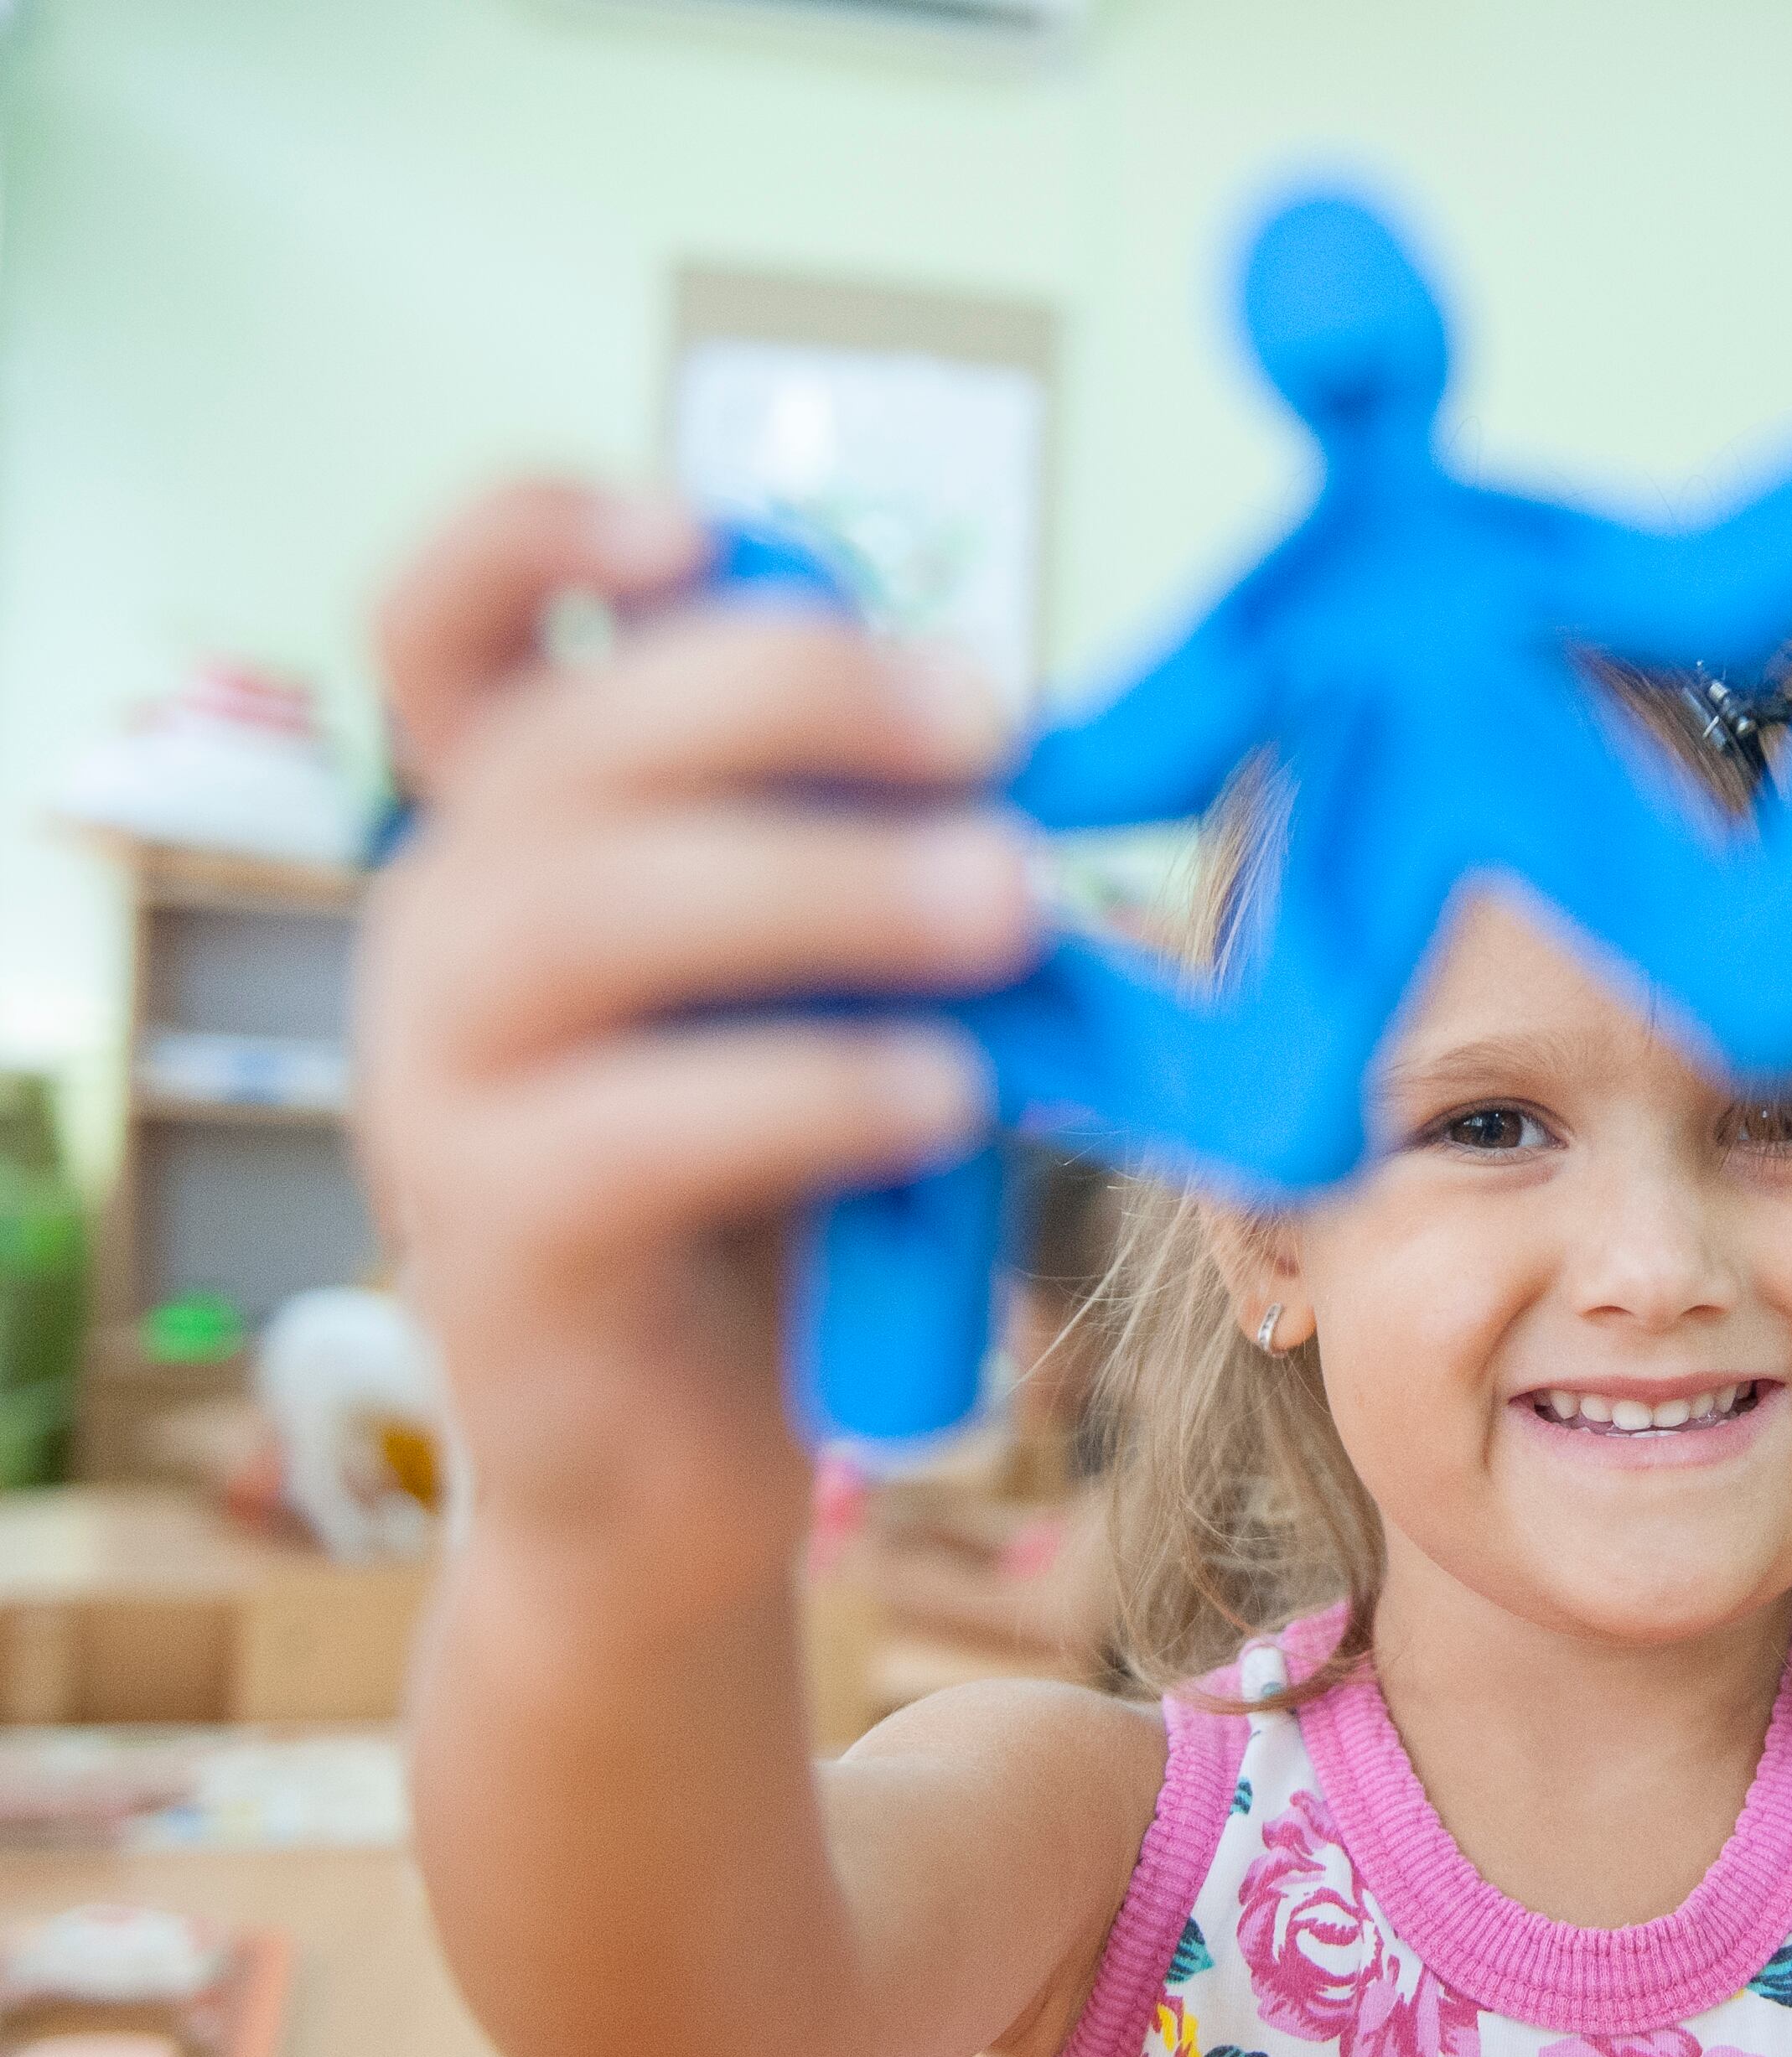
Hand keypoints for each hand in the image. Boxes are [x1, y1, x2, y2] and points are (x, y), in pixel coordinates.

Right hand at [355, 483, 1037, 1619]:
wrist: (677, 1462)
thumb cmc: (775, 1185)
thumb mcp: (822, 980)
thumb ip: (866, 854)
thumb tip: (1027, 739)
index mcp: (514, 833)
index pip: (442, 626)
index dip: (534, 538)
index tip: (704, 529)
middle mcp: (440, 926)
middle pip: (570, 746)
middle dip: (791, 699)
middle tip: (996, 724)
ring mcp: (435, 1081)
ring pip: (588, 916)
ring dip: (824, 888)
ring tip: (1015, 905)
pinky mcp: (493, 1235)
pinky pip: (638, 1130)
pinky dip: (810, 1091)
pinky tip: (948, 1097)